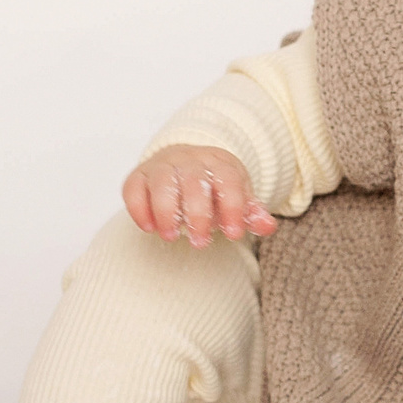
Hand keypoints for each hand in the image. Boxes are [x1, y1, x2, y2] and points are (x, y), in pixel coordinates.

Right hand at [122, 144, 277, 245]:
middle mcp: (190, 160)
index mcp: (219, 163)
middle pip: (193, 181)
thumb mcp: (237, 197)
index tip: (234, 235)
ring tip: (171, 237)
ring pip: (162, 182)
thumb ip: (251, 213)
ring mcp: (162, 165)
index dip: (232, 207)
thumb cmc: (214, 188)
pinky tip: (149, 228)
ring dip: (165, 211)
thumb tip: (268, 226)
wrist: (186, 164)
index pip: (228, 180)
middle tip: (200, 243)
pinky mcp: (139, 176)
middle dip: (197, 214)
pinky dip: (138, 208)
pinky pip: (134, 188)